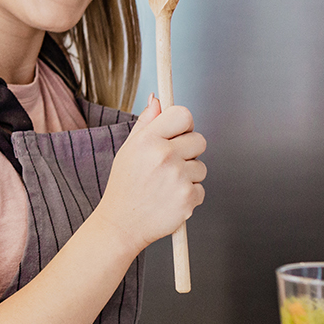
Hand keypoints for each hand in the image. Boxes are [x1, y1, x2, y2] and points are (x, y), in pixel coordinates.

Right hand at [93, 95, 206, 251]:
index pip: (183, 114)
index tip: (178, 134)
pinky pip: (201, 189)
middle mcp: (164, 155)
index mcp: (148, 140)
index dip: (183, 124)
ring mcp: (178, 177)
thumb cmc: (124, 186)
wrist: (121, 224)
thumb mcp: (128, 150)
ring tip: (166, 185)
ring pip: (201, 167)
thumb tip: (157, 99)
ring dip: (189, 175)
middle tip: (169, 165)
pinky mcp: (188, 198)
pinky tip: (169, 199)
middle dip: (189, 152)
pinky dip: (189, 195)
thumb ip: (146, 123)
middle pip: (199, 140)